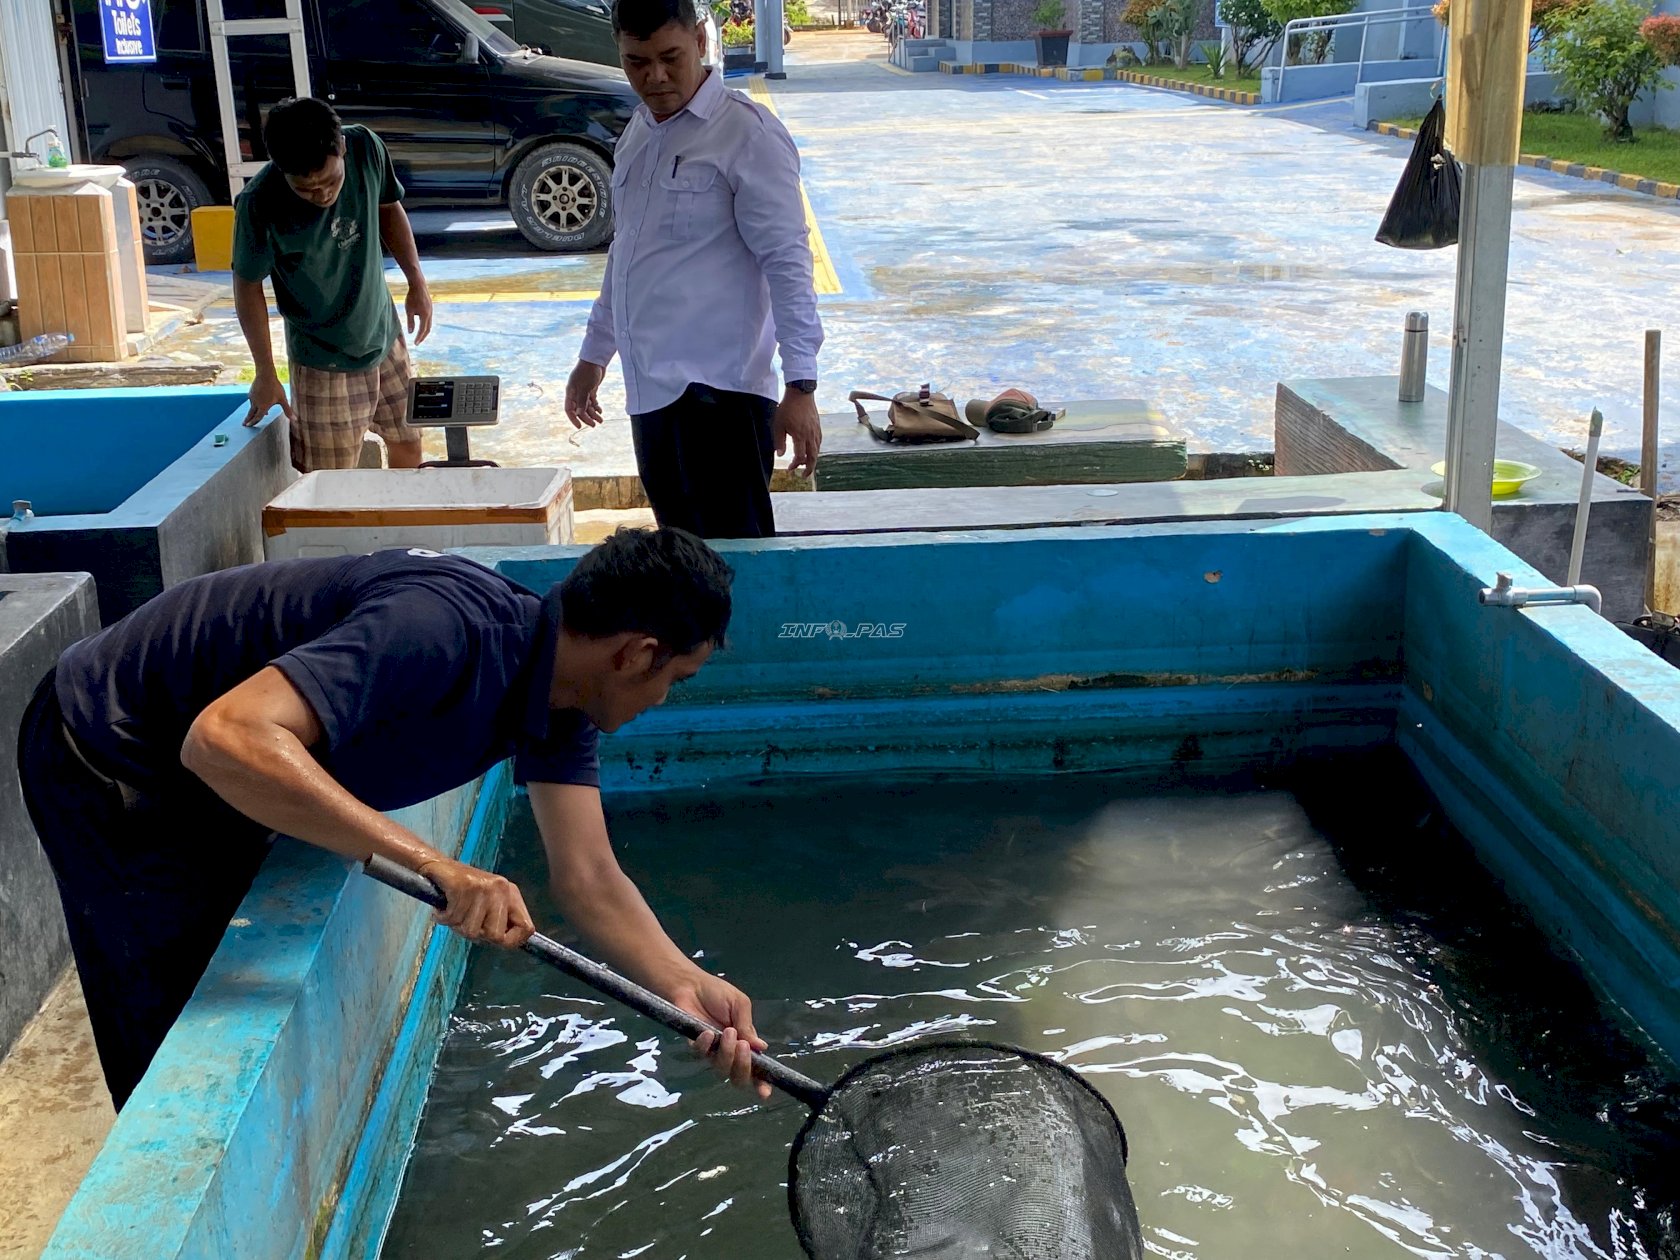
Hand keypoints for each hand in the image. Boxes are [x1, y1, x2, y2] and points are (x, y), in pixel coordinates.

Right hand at [245, 372, 295, 427]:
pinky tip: (256, 403)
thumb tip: (295, 420)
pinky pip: (252, 400)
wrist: (265, 375)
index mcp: (263, 407)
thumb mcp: (283, 399)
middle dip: (248, 420)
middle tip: (244, 424)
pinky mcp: (251, 392)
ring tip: (251, 416)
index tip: (249, 426)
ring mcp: (252, 397)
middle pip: (251, 414)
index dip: (254, 422)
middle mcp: (256, 403)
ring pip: (251, 407)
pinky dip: (253, 404)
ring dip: (251, 412)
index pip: (258, 417)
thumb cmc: (275, 387)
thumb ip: (288, 410)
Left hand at [405, 283, 433, 344]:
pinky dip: (425, 324)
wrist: (418, 285)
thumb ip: (410, 322)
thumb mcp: (409, 310)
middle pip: (428, 329)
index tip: (415, 344)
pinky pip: (428, 318)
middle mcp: (430, 314)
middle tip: (418, 342)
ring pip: (429, 324)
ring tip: (419, 335)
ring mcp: (431, 311)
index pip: (422, 330)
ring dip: (424, 330)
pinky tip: (420, 323)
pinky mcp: (430, 307)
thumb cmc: (412, 297)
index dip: (419, 338)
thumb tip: (411, 332)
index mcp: (425, 316)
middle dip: (423, 336)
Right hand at [418, 857, 535, 948]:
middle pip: (495, 935)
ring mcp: (483, 887)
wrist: (438, 866)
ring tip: (453, 910)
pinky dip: (443, 918)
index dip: (512, 942)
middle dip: (476, 934)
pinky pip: (453, 918)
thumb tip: (506, 944)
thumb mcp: (488, 904)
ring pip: (471, 930)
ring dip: (456, 925)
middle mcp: (501, 889)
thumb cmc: (461, 890)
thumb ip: (498, 922)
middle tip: (465, 921)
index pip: (526, 928)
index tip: (496, 942)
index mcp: (511, 895)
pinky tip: (443, 907)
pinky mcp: (464, 886)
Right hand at [565, 360, 606, 428]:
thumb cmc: (588, 371)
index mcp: (570, 392)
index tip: (580, 427)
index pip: (569, 409)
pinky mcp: (590, 389)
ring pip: (587, 406)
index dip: (573, 419)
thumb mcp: (585, 388)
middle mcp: (575, 393)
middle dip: (586, 418)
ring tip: (601, 420)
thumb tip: (580, 414)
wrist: (596, 359)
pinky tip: (600, 411)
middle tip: (594, 425)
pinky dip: (596, 407)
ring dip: (593, 414)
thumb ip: (582, 401)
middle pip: (579, 409)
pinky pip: (592, 401)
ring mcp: (583, 391)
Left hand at [671, 969, 770, 1100]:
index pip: (756, 1069)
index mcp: (745, 1043)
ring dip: (727, 1053)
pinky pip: (702, 1056)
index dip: (761, 1083)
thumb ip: (747, 1026)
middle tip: (742, 1046)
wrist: (691, 985)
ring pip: (722, 1069)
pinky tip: (708, 1032)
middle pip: (739, 1077)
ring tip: (727, 1032)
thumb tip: (761, 1048)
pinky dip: (706, 1045)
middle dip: (743, 1066)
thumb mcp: (739, 1004)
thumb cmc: (718, 993)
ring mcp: (713, 1052)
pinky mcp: (696, 1048)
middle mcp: (730, 1053)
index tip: (765, 1092)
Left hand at [774, 389, 820, 477]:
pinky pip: (819, 442)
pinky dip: (815, 450)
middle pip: (813, 457)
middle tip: (804, 476)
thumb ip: (779, 441)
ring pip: (817, 450)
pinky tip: (810, 450)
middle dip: (809, 468)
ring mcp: (816, 431)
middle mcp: (810, 435)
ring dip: (812, 459)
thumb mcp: (778, 424)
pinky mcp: (818, 426)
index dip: (795, 464)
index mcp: (800, 436)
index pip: (800, 456)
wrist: (800, 393)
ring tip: (805, 464)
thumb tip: (780, 455)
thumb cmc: (787, 408)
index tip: (790, 468)